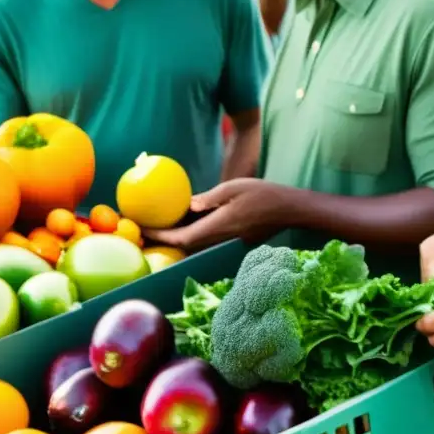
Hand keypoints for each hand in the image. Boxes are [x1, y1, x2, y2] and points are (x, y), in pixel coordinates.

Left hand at [142, 178, 293, 251]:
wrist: (289, 209)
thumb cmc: (263, 194)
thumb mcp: (233, 188)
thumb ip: (210, 198)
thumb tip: (189, 205)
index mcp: (218, 226)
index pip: (182, 239)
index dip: (161, 237)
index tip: (144, 230)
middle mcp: (221, 239)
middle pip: (185, 245)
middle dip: (164, 238)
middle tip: (145, 228)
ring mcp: (227, 242)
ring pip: (195, 244)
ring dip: (178, 236)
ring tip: (160, 225)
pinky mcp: (233, 241)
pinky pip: (206, 239)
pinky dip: (192, 233)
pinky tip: (186, 221)